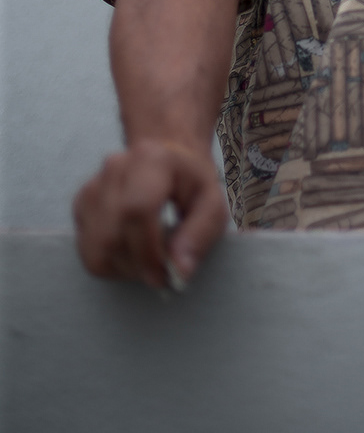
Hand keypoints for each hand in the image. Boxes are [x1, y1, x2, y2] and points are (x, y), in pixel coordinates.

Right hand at [73, 137, 228, 288]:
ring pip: (96, 247)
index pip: (136, 211)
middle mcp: (115, 168)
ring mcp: (93, 186)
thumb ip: (201, 234)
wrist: (167, 158)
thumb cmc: (192, 183)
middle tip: (162, 273)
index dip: (148, 252)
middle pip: (112, 234)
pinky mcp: (81, 205)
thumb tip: (179, 271)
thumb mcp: (214, 203)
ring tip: (149, 262)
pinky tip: (133, 254)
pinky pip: (87, 250)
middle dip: (138, 266)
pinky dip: (110, 264)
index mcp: (151, 159)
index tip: (165, 275)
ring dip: (124, 268)